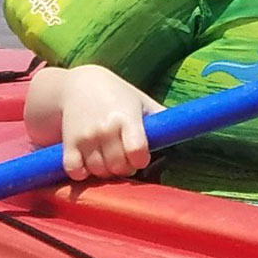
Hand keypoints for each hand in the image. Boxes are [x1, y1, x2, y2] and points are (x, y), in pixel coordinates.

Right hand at [58, 66, 163, 180]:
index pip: (137, 151)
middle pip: (119, 166)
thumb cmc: (117, 94)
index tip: (141, 156)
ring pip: (99, 171)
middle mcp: (105, 129)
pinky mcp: (68, 143)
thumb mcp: (142, 101)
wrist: (77, 85)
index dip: (141, 159)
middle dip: (126, 167)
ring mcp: (85, 137)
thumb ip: (162, 117)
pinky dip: (82, 172)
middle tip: (125, 158)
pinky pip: (75, 171)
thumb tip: (189, 127)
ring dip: (106, 171)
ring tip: (109, 158)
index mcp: (127, 118)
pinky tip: (89, 162)